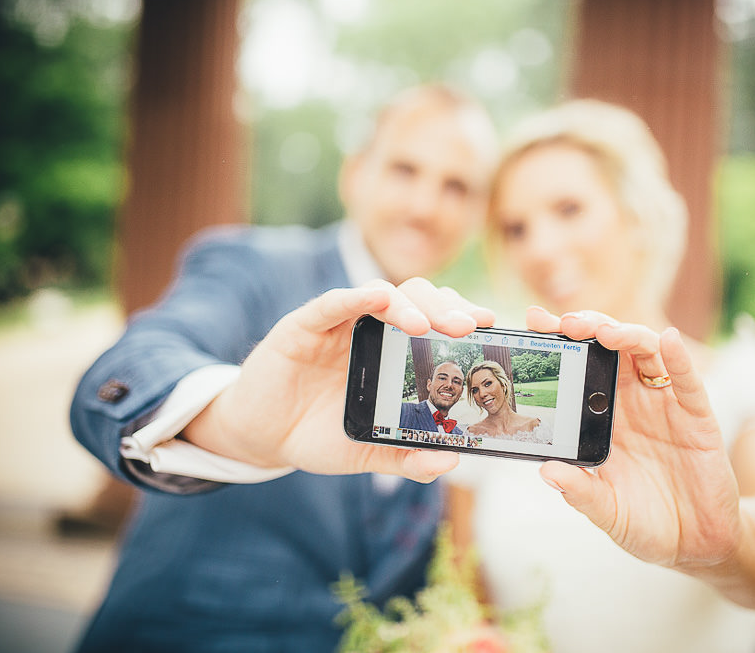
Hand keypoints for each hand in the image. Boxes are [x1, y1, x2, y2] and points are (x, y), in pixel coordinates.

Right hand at [183, 278, 493, 482]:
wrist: (261, 437)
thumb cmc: (319, 435)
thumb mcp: (368, 452)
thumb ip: (406, 457)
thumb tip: (448, 462)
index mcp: (395, 353)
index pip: (436, 322)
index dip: (463, 318)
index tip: (492, 327)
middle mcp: (372, 330)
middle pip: (418, 299)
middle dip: (447, 308)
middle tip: (470, 326)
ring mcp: (339, 324)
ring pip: (382, 293)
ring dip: (409, 304)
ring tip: (426, 326)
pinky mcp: (303, 325)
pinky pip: (333, 304)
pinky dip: (355, 298)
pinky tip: (376, 299)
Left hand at [529, 307, 742, 572]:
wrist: (695, 544)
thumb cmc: (645, 522)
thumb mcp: (606, 511)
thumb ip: (581, 492)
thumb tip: (547, 471)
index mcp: (602, 417)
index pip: (578, 367)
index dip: (560, 343)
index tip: (534, 324)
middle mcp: (631, 402)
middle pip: (609, 348)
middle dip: (588, 327)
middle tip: (564, 323)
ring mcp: (664, 405)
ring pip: (646, 353)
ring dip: (626, 335)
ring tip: (604, 332)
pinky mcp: (697, 417)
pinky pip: (687, 381)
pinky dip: (679, 357)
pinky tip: (668, 340)